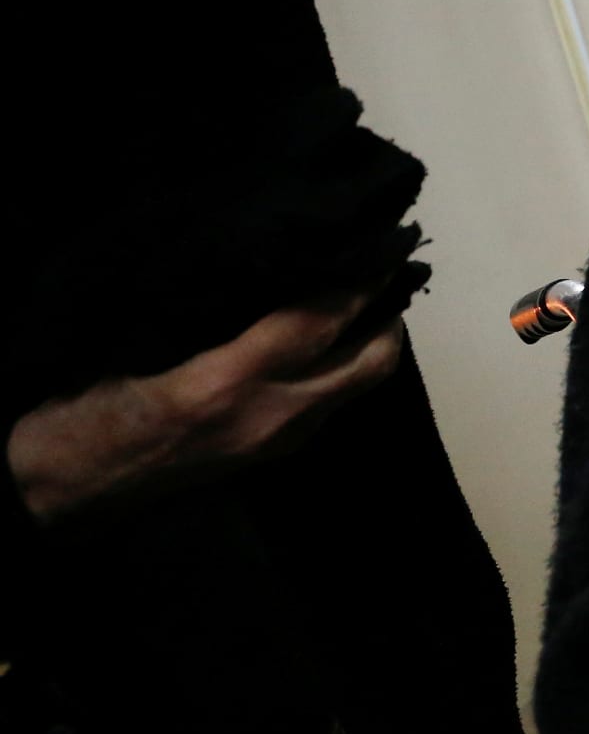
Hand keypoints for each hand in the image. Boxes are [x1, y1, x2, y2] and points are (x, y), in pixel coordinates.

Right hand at [6, 287, 406, 527]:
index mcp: (224, 384)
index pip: (318, 322)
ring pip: (355, 387)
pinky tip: (321, 341)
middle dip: (388, 317)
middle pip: (369, 364)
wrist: (55, 494)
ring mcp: (274, 445)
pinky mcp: (267, 457)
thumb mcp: (128, 347)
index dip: (358, 280)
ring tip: (361, 297)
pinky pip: (327, 405)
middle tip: (385, 271)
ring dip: (368, 343)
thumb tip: (262, 264)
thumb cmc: (76, 412)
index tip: (382, 239)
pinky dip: (339, 368)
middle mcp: (267, 418)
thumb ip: (202, 310)